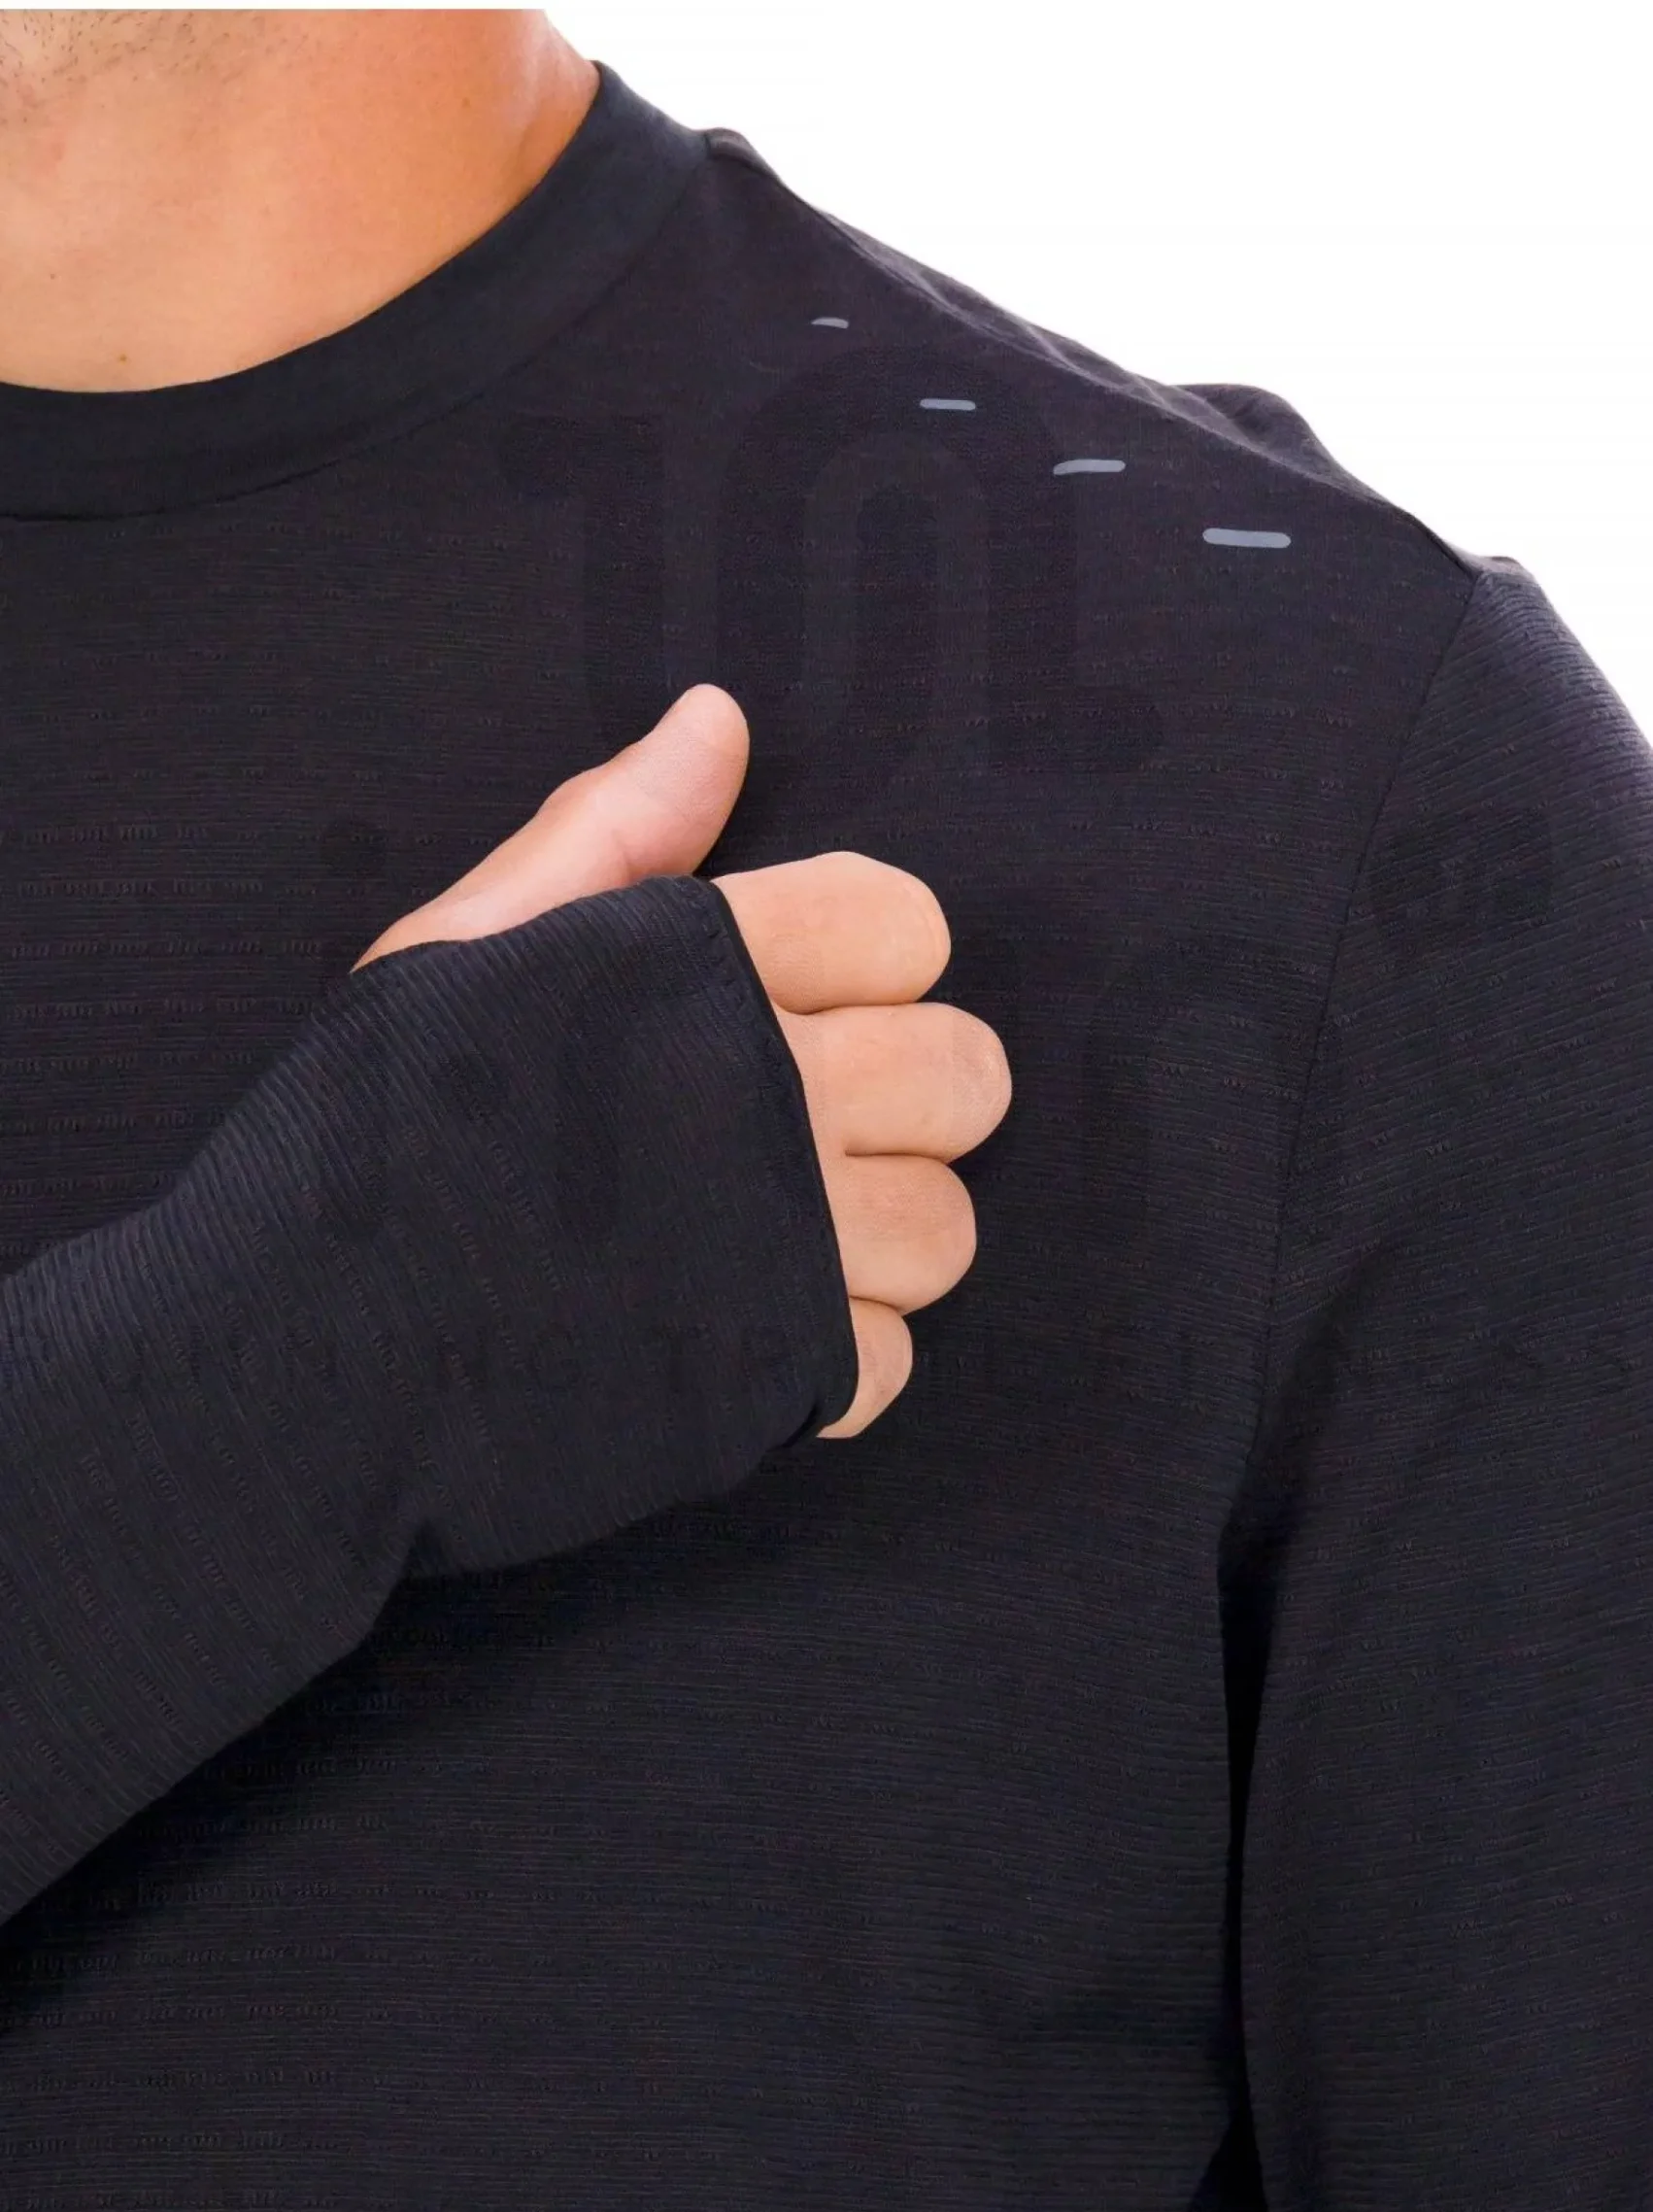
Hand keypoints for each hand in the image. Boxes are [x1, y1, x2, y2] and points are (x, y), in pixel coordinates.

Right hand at [352, 687, 1010, 1437]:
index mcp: (705, 968)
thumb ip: (609, 831)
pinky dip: (832, 1362)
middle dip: (907, 1096)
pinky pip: (892, 1362)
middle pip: (967, 1074)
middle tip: (802, 1127)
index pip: (904, 923)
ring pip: (943, 1227)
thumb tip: (720, 719)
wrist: (306, 1352)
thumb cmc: (373, 1132)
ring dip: (876, 1239)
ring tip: (768, 1245)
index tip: (790, 1003)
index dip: (861, 960)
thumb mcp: (465, 946)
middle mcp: (776, 1098)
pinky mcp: (780, 1377)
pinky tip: (744, 1338)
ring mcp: (792, 1245)